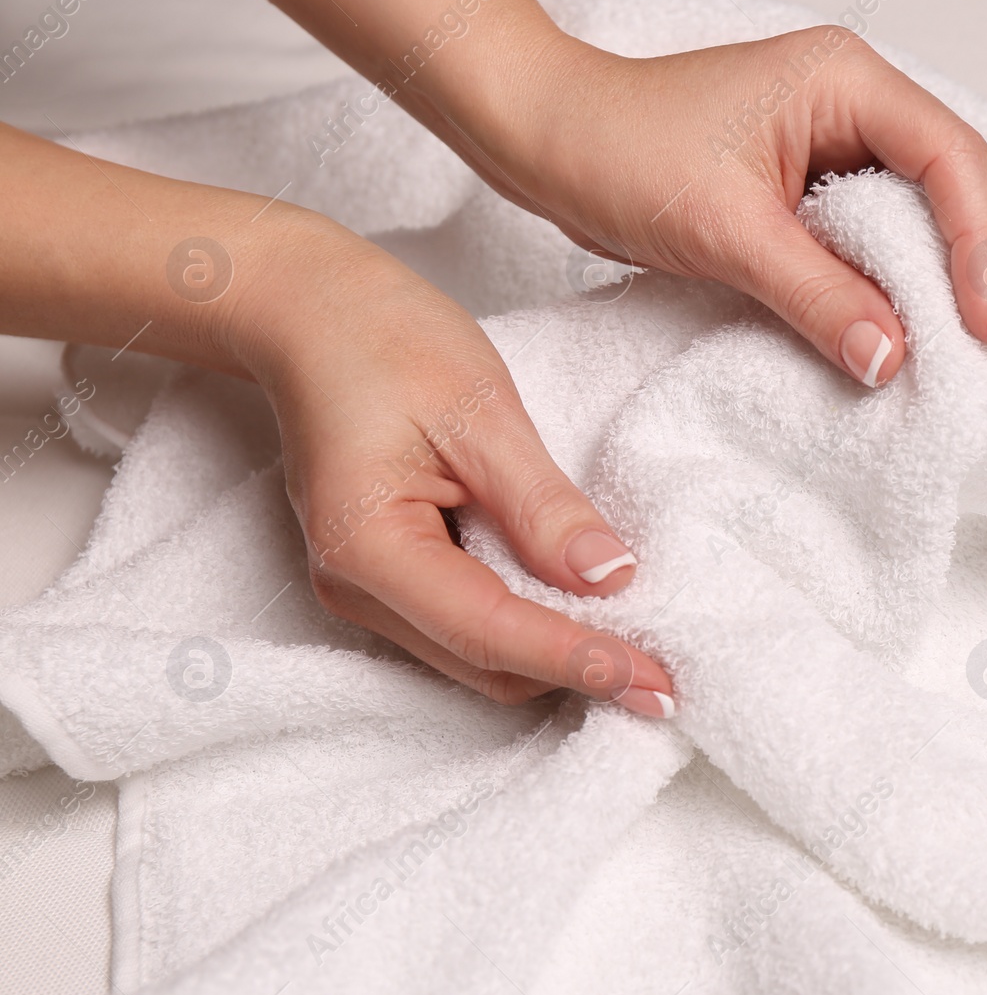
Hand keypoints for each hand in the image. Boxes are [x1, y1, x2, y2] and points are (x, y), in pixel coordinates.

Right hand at [236, 220, 674, 712]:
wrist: (311, 313)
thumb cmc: (385, 341)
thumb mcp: (482, 412)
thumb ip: (543, 504)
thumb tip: (611, 577)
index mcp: (368, 548)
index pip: (491, 633)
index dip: (578, 660)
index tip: (656, 681)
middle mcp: (356, 588)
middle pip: (486, 666)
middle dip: (576, 674)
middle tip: (668, 678)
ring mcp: (366, 589)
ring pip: (479, 660)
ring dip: (557, 660)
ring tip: (642, 652)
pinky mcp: (388, 577)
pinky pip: (468, 627)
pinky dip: (530, 629)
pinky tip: (586, 614)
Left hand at [467, 26, 986, 386]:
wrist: (544, 141)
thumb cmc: (618, 148)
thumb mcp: (727, 232)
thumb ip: (817, 295)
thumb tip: (891, 357)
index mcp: (844, 80)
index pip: (950, 158)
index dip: (978, 246)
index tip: (981, 326)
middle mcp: (848, 101)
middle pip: (945, 184)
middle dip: (963, 266)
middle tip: (975, 347)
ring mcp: (826, 141)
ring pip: (907, 214)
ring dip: (922, 280)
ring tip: (940, 349)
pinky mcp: (799, 183)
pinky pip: (861, 234)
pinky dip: (875, 283)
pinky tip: (881, 328)